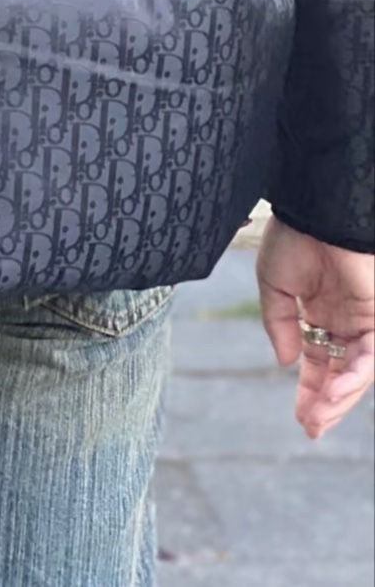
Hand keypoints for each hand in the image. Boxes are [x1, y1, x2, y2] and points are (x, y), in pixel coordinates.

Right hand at [257, 213, 374, 438]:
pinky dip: (354, 377)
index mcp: (319, 314)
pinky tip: (335, 392)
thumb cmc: (292, 238)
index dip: (311, 392)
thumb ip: (279, 323)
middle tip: (311, 428)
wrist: (314, 210)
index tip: (301, 418)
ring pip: (358, 372)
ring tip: (319, 418)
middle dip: (326, 404)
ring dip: (340, 398)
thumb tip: (286, 362)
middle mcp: (345, 323)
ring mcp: (363, 321)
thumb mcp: (273, 285)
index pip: (320, 364)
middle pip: (341, 375)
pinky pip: (370, 357)